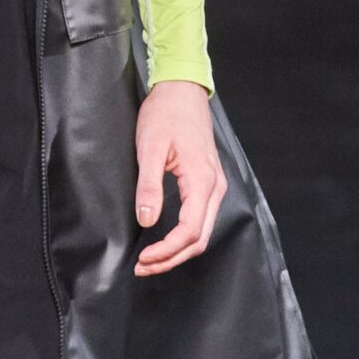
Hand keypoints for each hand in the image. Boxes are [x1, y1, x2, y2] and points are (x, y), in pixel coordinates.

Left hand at [133, 80, 226, 275]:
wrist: (182, 91)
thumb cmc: (166, 114)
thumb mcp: (150, 148)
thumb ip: (149, 186)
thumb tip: (148, 220)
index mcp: (202, 181)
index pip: (189, 231)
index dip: (166, 251)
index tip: (143, 258)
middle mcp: (214, 187)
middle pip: (199, 239)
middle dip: (171, 258)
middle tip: (143, 267)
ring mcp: (215, 185)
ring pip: (202, 233)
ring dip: (178, 251)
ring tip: (151, 259)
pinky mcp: (208, 183)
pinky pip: (201, 220)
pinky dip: (184, 237)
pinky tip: (165, 240)